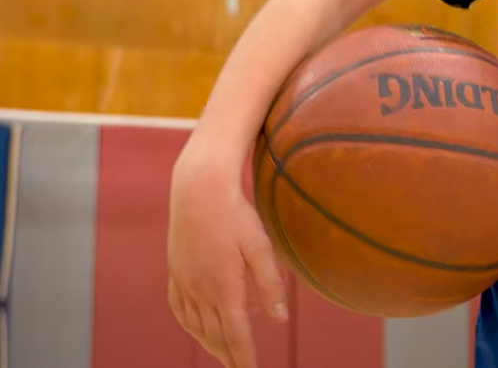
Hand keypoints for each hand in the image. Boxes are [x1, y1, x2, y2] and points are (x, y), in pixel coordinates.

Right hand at [167, 151, 287, 367]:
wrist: (198, 191)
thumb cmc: (235, 216)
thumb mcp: (261, 247)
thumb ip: (270, 284)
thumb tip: (279, 319)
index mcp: (224, 288)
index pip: (236, 335)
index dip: (244, 357)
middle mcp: (200, 291)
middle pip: (215, 335)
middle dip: (229, 355)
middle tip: (240, 367)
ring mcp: (183, 282)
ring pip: (196, 326)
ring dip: (210, 344)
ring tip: (225, 355)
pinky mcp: (175, 272)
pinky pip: (179, 309)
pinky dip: (190, 326)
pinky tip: (197, 328)